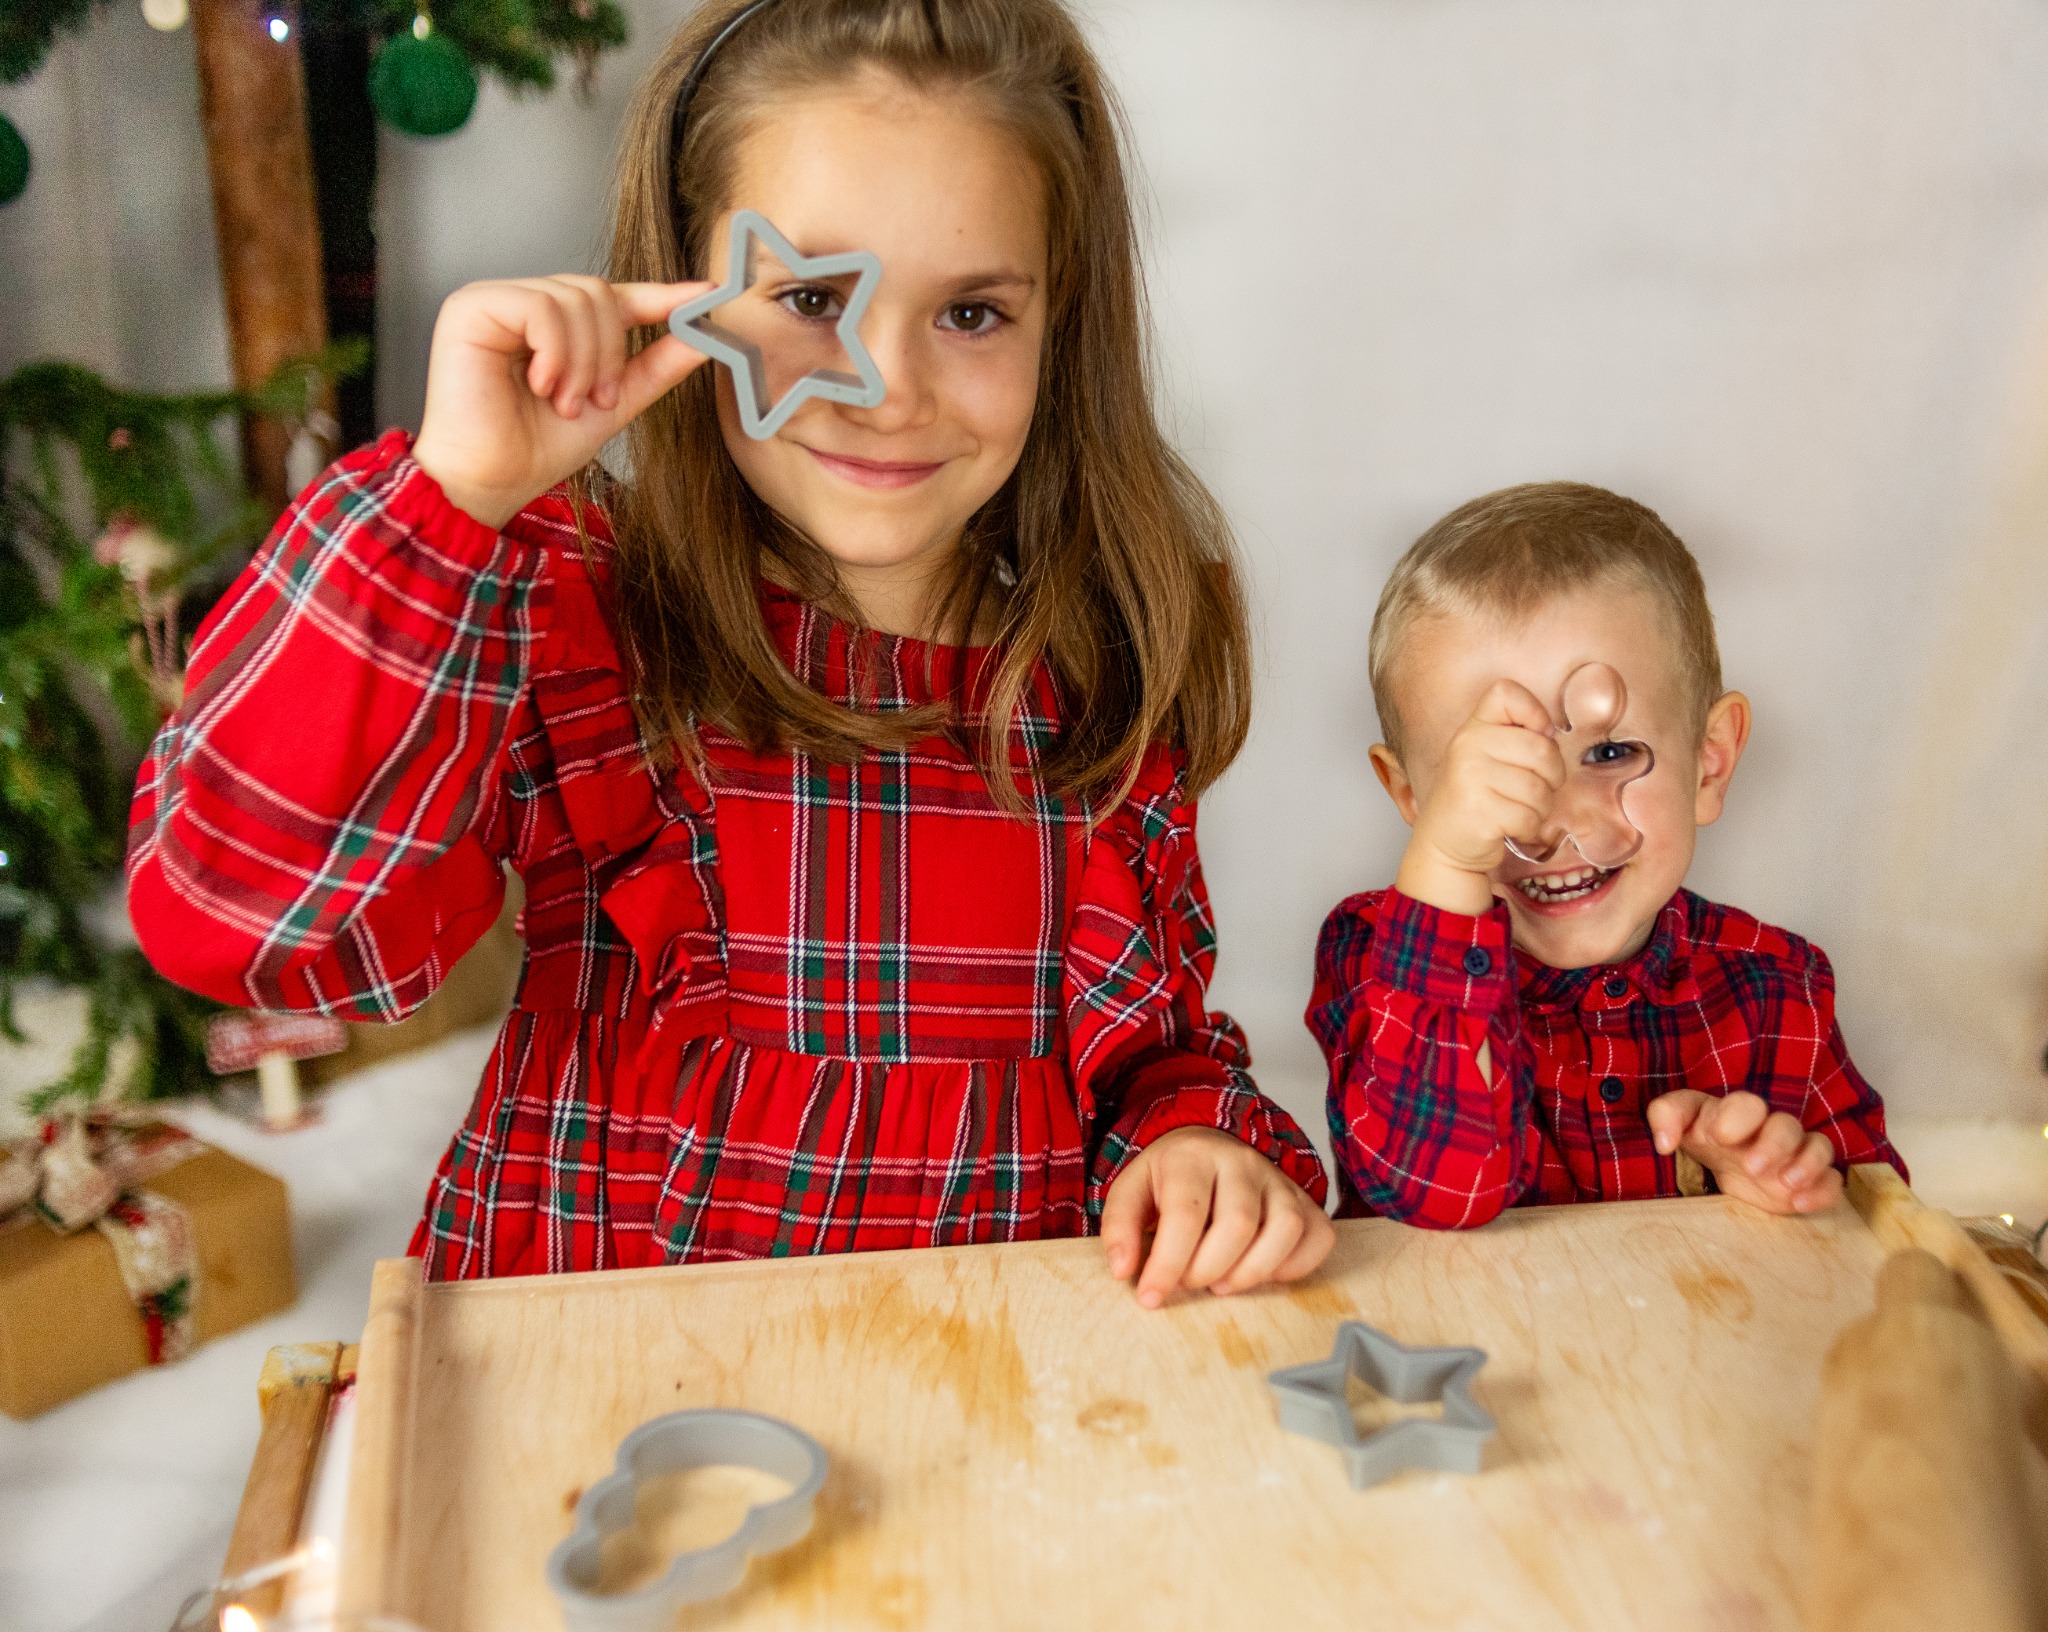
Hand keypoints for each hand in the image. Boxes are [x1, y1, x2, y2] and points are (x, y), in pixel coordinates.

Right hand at [412, 275, 713, 528]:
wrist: (491, 483)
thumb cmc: (535, 449)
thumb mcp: (614, 405)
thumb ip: (655, 367)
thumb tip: (703, 337)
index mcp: (554, 325)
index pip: (615, 296)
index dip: (660, 295)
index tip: (707, 294)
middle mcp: (524, 305)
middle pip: (598, 292)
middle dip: (610, 353)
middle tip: (595, 400)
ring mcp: (496, 301)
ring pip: (575, 299)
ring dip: (583, 362)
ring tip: (563, 402)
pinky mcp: (471, 306)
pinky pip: (541, 307)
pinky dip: (556, 352)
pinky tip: (541, 385)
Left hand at [1100, 1127, 1334, 1307]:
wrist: (1207, 1146)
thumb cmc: (1169, 1179)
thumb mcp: (1131, 1191)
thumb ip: (1121, 1228)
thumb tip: (1124, 1270)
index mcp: (1192, 1156)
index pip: (1185, 1214)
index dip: (1168, 1264)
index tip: (1150, 1297)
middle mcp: (1241, 1161)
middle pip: (1238, 1224)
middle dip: (1208, 1270)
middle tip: (1189, 1281)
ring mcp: (1278, 1179)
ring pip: (1286, 1228)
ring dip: (1252, 1272)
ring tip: (1223, 1282)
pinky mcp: (1305, 1199)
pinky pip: (1318, 1236)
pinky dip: (1295, 1266)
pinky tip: (1263, 1271)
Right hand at [1396, 679, 1565, 915]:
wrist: (1444, 843)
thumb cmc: (1476, 799)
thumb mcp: (1487, 757)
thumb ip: (1516, 737)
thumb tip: (1550, 734)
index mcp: (1472, 728)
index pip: (1507, 693)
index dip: (1533, 713)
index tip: (1534, 737)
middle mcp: (1467, 746)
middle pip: (1542, 748)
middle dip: (1551, 776)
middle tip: (1532, 790)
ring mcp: (1470, 777)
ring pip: (1539, 788)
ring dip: (1539, 808)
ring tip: (1517, 810)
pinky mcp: (1478, 810)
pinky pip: (1529, 816)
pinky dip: (1529, 829)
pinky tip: (1509, 827)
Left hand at [1646, 1089, 1842, 1214]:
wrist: (1724, 1162)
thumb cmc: (1702, 1136)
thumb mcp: (1679, 1122)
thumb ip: (1665, 1117)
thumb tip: (1662, 1141)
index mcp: (1738, 1113)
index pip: (1747, 1104)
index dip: (1737, 1117)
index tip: (1719, 1137)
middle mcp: (1771, 1130)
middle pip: (1786, 1126)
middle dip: (1774, 1145)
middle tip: (1753, 1167)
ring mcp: (1794, 1155)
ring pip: (1818, 1147)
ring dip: (1808, 1164)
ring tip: (1787, 1184)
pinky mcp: (1810, 1181)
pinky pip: (1832, 1180)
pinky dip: (1824, 1191)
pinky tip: (1802, 1204)